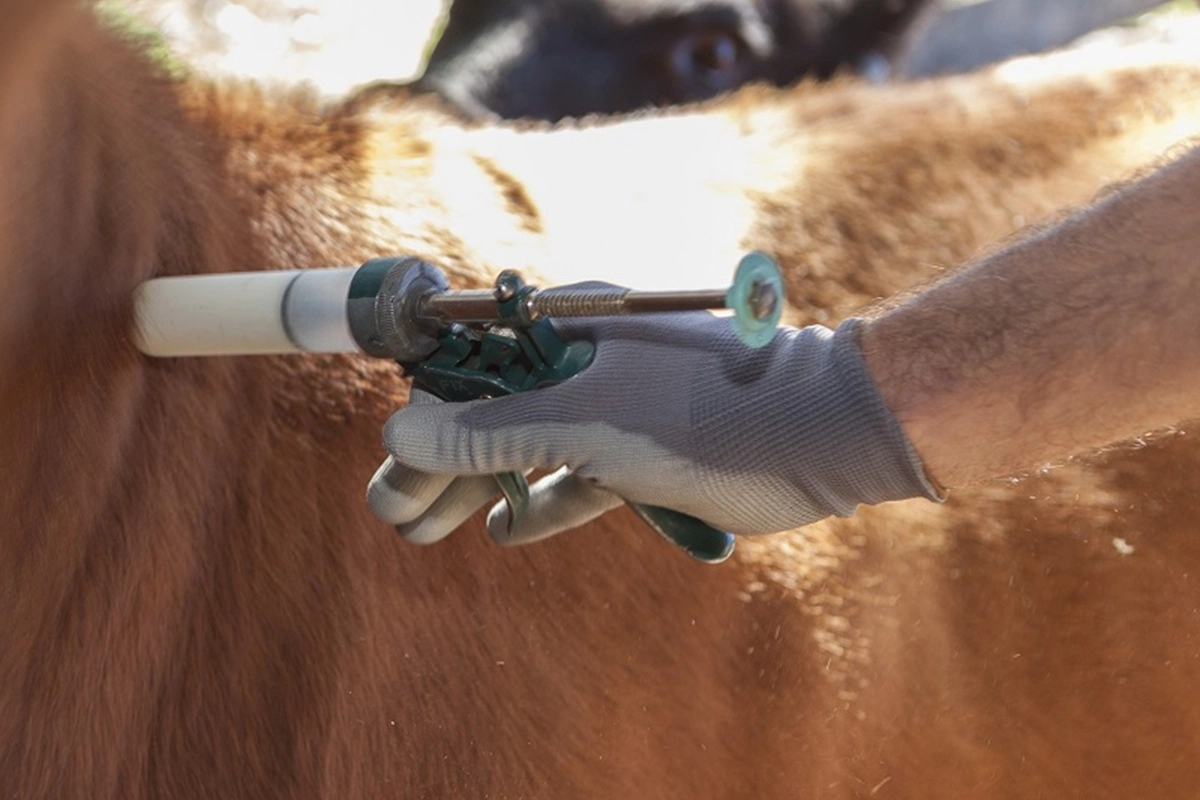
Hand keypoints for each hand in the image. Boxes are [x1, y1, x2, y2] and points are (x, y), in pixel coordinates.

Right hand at [367, 313, 940, 544]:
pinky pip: (578, 479)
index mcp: (566, 328)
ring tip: (424, 529)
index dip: (423, 417)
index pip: (472, 368)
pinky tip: (506, 530)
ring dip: (481, 489)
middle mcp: (586, 361)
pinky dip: (544, 502)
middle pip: (493, 415)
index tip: (387, 463)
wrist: (822, 433)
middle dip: (441, 465)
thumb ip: (494, 433)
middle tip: (391, 514)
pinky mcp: (646, 452)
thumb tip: (400, 438)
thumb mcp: (586, 423)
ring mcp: (617, 407)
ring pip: (531, 451)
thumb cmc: (704, 411)